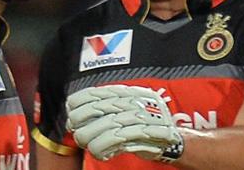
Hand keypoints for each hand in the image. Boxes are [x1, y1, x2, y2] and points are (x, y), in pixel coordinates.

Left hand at [65, 85, 183, 161]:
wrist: (172, 140)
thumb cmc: (143, 126)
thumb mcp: (125, 111)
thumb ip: (104, 111)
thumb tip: (73, 119)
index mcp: (127, 92)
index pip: (97, 92)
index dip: (80, 101)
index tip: (71, 111)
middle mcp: (134, 100)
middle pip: (99, 108)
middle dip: (81, 121)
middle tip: (76, 132)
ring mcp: (141, 116)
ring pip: (106, 125)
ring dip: (91, 138)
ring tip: (87, 144)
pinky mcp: (147, 133)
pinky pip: (118, 140)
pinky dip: (104, 147)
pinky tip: (100, 152)